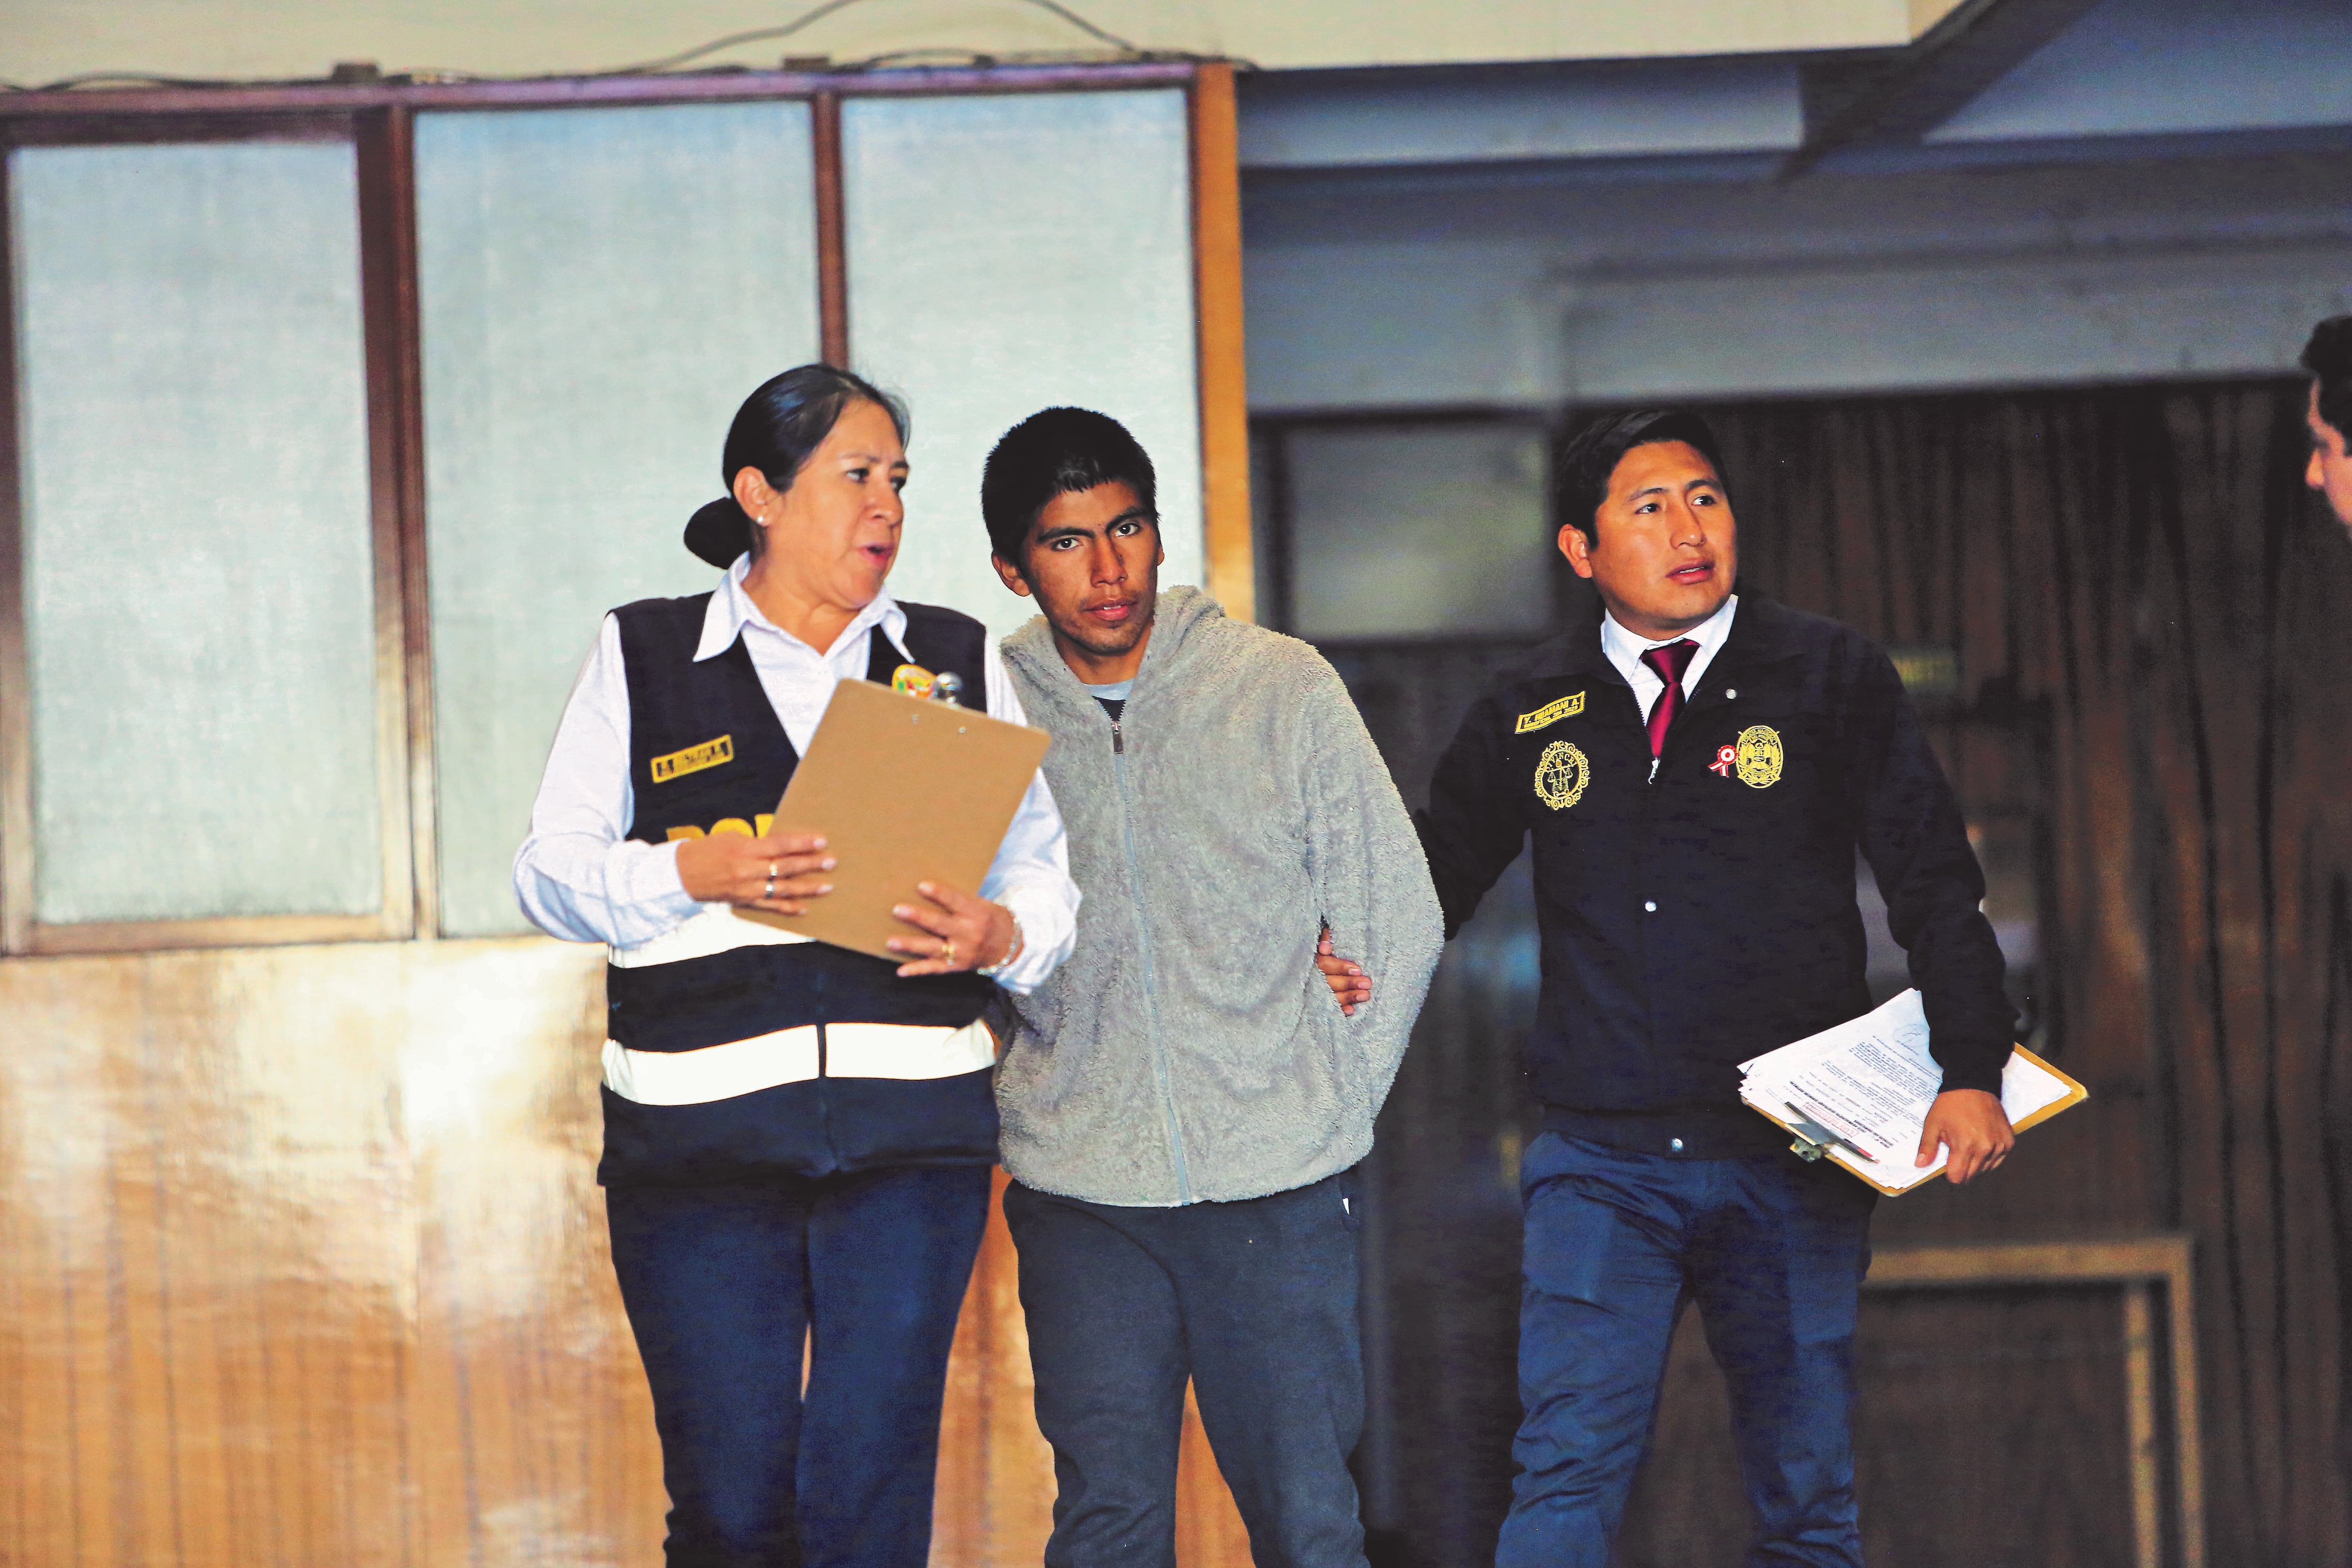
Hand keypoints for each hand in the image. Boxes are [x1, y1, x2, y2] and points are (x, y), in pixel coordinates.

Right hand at [677, 832, 833, 914]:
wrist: (682, 874)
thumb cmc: (708, 850)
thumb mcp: (732, 838)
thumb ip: (758, 843)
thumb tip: (783, 847)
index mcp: (745, 849)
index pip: (779, 846)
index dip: (801, 844)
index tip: (821, 841)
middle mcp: (748, 870)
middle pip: (786, 867)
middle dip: (811, 864)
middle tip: (831, 862)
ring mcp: (747, 889)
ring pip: (782, 890)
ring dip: (806, 888)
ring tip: (826, 886)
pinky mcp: (744, 902)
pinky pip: (770, 907)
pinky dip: (787, 908)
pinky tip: (804, 908)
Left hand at [887, 881, 1015, 976]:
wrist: (1010, 947)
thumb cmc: (991, 919)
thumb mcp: (981, 905)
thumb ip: (958, 902)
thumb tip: (926, 891)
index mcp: (976, 913)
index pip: (955, 901)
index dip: (939, 894)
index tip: (921, 885)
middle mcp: (969, 933)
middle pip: (940, 924)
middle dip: (918, 917)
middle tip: (898, 910)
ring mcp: (962, 952)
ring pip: (933, 948)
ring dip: (911, 945)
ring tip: (890, 941)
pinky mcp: (957, 966)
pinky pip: (935, 969)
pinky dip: (917, 970)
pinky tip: (901, 971)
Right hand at [1317, 925, 1372, 1015]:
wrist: (1312, 954)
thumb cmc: (1325, 942)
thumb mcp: (1322, 932)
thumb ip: (1325, 935)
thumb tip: (1325, 948)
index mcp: (1312, 959)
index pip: (1324, 964)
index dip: (1340, 967)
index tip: (1357, 970)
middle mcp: (1311, 976)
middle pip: (1329, 982)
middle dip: (1349, 984)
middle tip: (1367, 983)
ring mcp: (1314, 990)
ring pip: (1330, 996)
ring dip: (1348, 997)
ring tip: (1365, 995)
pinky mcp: (1319, 1000)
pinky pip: (1329, 1007)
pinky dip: (1340, 1010)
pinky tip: (1351, 1010)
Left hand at [1917, 1088, 2013, 1183]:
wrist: (1973, 1085)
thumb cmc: (1950, 1104)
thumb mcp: (1932, 1124)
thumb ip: (1927, 1147)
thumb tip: (1920, 1165)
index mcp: (1965, 1145)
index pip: (1957, 1176)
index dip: (1949, 1173)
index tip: (1946, 1163)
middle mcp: (1985, 1148)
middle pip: (1971, 1175)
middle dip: (1961, 1169)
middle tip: (1955, 1153)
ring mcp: (1999, 1145)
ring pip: (1985, 1170)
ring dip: (1975, 1164)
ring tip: (1968, 1145)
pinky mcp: (2008, 1141)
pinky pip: (1998, 1160)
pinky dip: (1989, 1158)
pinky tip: (1980, 1145)